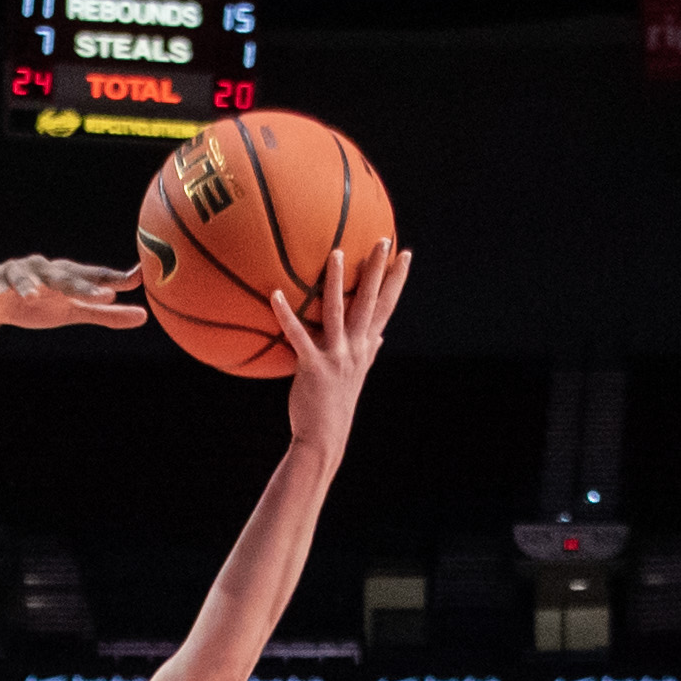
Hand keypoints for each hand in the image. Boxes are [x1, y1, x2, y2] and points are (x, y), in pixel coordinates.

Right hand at [0, 254, 146, 335]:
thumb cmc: (39, 303)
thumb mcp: (71, 310)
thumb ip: (105, 313)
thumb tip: (144, 316)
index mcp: (62, 276)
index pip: (90, 276)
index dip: (111, 278)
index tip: (135, 280)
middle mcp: (39, 271)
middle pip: (60, 276)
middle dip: (78, 284)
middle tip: (100, 295)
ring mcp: (10, 278)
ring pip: (18, 278)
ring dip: (25, 285)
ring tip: (32, 295)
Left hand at [266, 238, 409, 455]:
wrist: (324, 439)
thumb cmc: (336, 407)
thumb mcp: (357, 377)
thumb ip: (368, 354)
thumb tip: (380, 339)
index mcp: (366, 348)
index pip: (386, 307)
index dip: (397, 281)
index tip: (405, 255)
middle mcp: (356, 349)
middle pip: (370, 302)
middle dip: (379, 270)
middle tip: (384, 240)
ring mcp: (337, 357)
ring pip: (337, 311)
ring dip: (337, 281)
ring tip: (337, 252)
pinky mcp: (313, 367)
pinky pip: (298, 335)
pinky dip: (286, 314)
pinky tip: (275, 293)